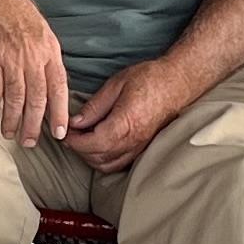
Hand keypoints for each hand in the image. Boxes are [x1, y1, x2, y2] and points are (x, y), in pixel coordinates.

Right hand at [0, 0, 72, 145]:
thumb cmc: (17, 15)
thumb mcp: (43, 33)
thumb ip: (48, 60)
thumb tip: (53, 86)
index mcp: (50, 52)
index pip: (59, 88)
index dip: (59, 112)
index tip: (59, 133)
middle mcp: (33, 58)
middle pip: (37, 99)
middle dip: (34, 125)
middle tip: (30, 142)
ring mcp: (11, 59)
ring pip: (15, 98)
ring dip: (12, 120)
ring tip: (9, 134)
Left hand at [59, 58, 199, 176]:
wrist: (177, 83)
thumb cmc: (149, 78)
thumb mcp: (117, 84)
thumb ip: (95, 106)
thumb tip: (76, 122)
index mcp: (126, 122)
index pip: (93, 143)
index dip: (75, 141)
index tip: (66, 132)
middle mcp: (134, 139)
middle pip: (98, 157)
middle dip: (79, 149)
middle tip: (71, 135)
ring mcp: (140, 147)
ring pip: (108, 165)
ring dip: (90, 157)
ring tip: (83, 141)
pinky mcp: (143, 148)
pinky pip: (120, 164)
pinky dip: (104, 160)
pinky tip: (99, 147)